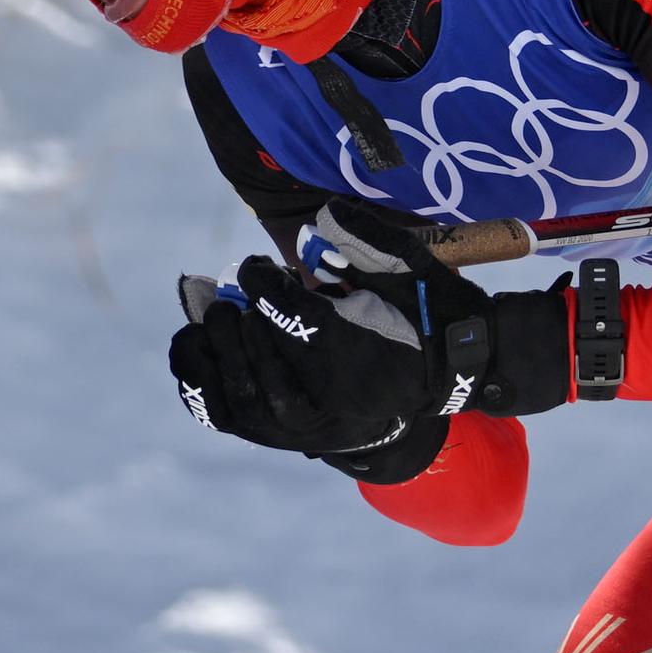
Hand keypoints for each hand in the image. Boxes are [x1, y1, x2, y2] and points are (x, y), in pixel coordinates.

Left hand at [169, 243, 565, 481]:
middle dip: (236, 315)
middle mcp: (326, 391)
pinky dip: (205, 387)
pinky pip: (236, 416)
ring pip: (240, 389)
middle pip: (256, 348)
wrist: (456, 371)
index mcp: (350, 348)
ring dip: (214, 350)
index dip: (260, 282)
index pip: (282, 310)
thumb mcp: (407, 264)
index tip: (257, 267)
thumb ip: (360, 238)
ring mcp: (311, 420)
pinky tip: (195, 354)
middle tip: (229, 294)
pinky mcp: (300, 433)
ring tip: (207, 319)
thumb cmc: (431, 310)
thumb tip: (317, 219)